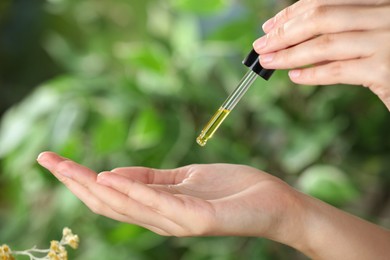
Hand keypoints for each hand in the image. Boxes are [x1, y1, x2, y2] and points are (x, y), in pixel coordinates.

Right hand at [37, 151, 389, 258]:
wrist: (274, 202)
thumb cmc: (233, 189)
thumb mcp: (187, 178)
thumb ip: (152, 179)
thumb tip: (113, 173)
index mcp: (160, 207)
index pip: (113, 195)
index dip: (81, 180)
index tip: (56, 161)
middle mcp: (163, 219)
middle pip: (111, 203)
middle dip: (76, 183)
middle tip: (47, 161)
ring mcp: (180, 222)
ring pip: (129, 206)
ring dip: (96, 187)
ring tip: (67, 168)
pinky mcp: (199, 219)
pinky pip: (162, 205)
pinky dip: (135, 192)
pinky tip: (112, 179)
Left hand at [253, 0, 389, 109]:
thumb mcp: (370, 34)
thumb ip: (341, 30)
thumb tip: (293, 37)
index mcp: (378, 2)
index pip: (325, 1)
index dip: (292, 14)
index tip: (269, 27)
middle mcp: (385, 13)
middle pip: (321, 17)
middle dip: (285, 33)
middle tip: (262, 46)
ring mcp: (387, 40)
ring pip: (326, 43)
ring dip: (290, 54)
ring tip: (269, 62)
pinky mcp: (386, 69)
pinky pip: (339, 70)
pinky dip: (314, 74)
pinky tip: (295, 77)